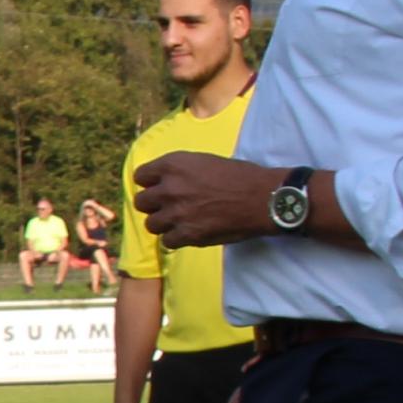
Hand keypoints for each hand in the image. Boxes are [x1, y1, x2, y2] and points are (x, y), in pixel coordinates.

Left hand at [136, 152, 284, 247]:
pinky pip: (167, 241)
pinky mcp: (187, 234)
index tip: (158, 188)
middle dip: (153, 205)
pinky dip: (176, 239)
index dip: (149, 183)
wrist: (261, 198)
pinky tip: (189, 233)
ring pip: (151, 224)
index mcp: (174, 165)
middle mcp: (170, 188)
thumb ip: (180, 171)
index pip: (141, 176)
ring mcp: (177, 213)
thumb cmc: (239, 176)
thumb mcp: (204, 161)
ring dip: (163, 224)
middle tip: (168, 207)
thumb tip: (164, 182)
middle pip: (141, 202)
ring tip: (179, 222)